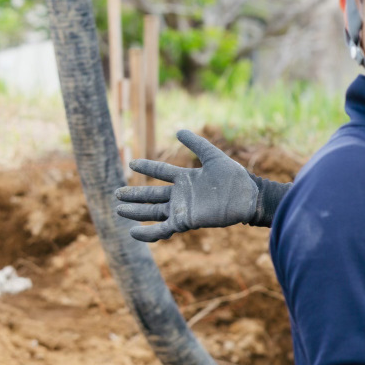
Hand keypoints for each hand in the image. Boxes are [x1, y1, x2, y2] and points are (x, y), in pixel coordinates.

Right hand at [114, 129, 262, 241]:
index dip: (147, 166)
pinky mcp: (185, 221)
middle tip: (116, 194)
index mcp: (187, 178)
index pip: (161, 171)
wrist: (247, 197)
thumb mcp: (213, 156)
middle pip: (152, 194)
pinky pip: (162, 229)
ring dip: (136, 211)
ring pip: (153, 211)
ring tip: (119, 209)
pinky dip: (148, 233)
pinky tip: (133, 232)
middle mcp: (182, 194)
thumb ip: (197, 144)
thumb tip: (178, 130)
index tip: (131, 161)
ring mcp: (182, 209)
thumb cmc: (234, 177)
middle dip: (135, 195)